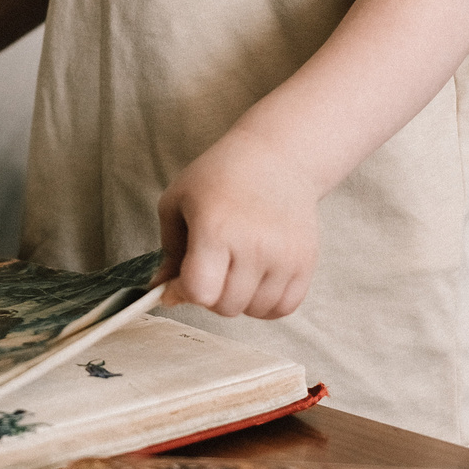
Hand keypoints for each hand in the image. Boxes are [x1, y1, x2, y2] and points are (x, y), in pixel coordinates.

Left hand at [155, 130, 320, 319]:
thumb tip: (162, 291)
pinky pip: (283, 308)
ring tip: (235, 268)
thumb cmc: (221, 175)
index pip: (199, 292)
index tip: (180, 279)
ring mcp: (284, 257)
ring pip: (254, 311)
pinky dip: (266, 303)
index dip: (183, 292)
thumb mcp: (178, 201)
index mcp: (215, 229)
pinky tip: (257, 278)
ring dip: (239, 299)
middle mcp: (254, 246)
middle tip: (210, 267)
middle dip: (210, 294)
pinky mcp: (305, 263)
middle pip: (225, 307)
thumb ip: (168, 251)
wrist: (278, 156)